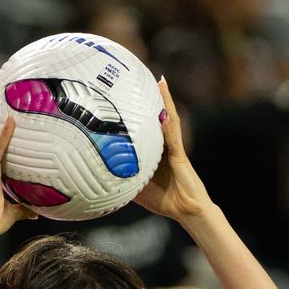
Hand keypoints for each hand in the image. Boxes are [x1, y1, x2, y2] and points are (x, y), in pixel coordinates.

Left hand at [134, 79, 212, 223]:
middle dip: (154, 97)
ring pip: (169, 120)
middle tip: (144, 77)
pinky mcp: (180, 156)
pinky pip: (173, 137)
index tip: (129, 93)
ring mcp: (175, 149)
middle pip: (159, 117)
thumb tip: (101, 176)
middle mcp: (167, 146)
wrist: (186, 211)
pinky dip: (168, 123)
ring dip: (165, 101)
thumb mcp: (137, 189)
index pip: (147, 127)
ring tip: (160, 82)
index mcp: (157, 152)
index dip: (140, 110)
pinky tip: (164, 111)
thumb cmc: (165, 200)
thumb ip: (124, 179)